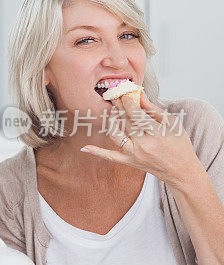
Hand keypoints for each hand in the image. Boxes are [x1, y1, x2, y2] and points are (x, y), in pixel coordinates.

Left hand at [81, 92, 202, 186]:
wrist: (180, 170)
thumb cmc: (178, 144)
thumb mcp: (172, 124)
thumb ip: (154, 110)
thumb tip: (138, 95)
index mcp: (157, 133)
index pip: (136, 115)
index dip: (127, 103)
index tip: (123, 94)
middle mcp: (144, 145)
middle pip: (125, 122)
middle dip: (118, 108)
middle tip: (114, 97)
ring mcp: (134, 155)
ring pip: (115, 135)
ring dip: (111, 122)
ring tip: (112, 111)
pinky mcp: (129, 162)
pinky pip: (110, 156)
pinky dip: (97, 152)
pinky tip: (84, 148)